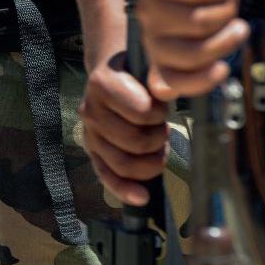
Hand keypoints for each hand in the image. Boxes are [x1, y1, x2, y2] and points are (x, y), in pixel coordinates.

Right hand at [80, 53, 169, 205]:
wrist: (115, 72)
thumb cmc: (137, 72)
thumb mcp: (148, 67)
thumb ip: (159, 82)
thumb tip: (174, 94)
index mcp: (102, 84)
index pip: (141, 112)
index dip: (158, 114)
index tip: (161, 107)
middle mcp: (90, 110)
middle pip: (134, 141)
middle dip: (157, 139)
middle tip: (162, 129)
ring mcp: (89, 133)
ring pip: (123, 163)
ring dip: (149, 160)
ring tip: (156, 147)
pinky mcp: (91, 151)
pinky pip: (106, 176)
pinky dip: (125, 190)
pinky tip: (141, 197)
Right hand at [137, 0, 247, 100]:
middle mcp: (146, 12)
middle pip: (199, 23)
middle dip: (225, 12)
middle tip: (226, 4)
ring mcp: (152, 41)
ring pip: (192, 54)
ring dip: (224, 43)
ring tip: (236, 29)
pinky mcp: (160, 65)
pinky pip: (174, 83)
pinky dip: (199, 81)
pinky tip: (219, 69)